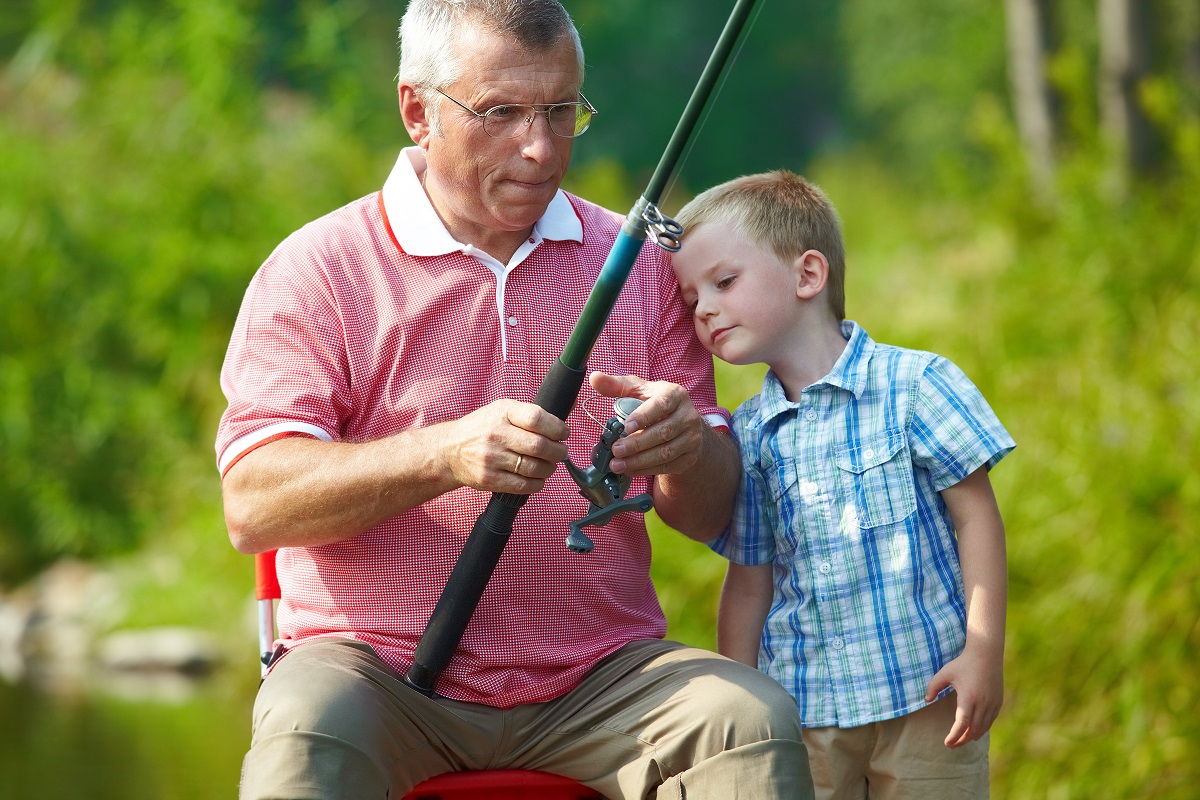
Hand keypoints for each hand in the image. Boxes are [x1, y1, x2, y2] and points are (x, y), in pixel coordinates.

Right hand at [438, 399, 568, 493]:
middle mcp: (496, 434)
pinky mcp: (489, 479)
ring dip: (550, 468)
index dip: (557, 428)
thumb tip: (572, 403)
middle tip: (561, 452)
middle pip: (540, 446)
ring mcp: (492, 458)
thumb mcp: (503, 410)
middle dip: (558, 451)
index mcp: (502, 412)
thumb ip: (533, 411)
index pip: (537, 418)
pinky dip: (537, 483)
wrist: (449, 450)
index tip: (563, 433)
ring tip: (549, 464)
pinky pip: (524, 485)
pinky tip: (537, 477)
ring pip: (535, 468)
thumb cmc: (482, 428)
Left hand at [588, 372, 706, 475]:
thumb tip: (594, 378)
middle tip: (616, 450)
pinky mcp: (690, 456)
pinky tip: (630, 469)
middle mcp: (688, 416)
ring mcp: (692, 438)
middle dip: (637, 444)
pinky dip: (647, 470)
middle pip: (663, 432)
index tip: (626, 427)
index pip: (662, 404)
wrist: (683, 424)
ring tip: (618, 464)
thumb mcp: (639, 390)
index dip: (644, 416)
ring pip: (666, 453)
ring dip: (639, 461)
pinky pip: (668, 466)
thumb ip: (616, 385)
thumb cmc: (656, 403)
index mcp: (675, 395)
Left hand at [925, 645, 1003, 747]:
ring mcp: (992, 704)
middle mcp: (983, 703)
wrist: (986, 655)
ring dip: (972, 736)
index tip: (947, 743)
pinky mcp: (998, 702)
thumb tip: (926, 700)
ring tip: (960, 740)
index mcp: (969, 697)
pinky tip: (973, 731)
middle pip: (973, 730)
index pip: (962, 724)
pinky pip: (990, 721)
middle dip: (962, 740)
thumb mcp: (944, 673)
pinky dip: (982, 729)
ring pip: (983, 728)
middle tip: (951, 745)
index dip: (955, 736)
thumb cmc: (963, 663)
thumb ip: (933, 687)